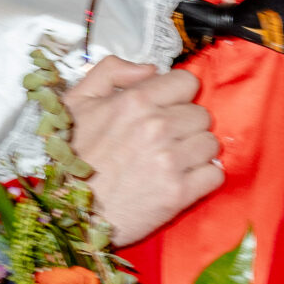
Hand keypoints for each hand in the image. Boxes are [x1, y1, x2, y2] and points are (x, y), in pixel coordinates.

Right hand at [67, 54, 221, 244]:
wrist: (68, 214)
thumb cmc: (70, 160)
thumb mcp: (76, 102)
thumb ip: (110, 72)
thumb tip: (150, 68)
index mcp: (135, 101)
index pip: (188, 82)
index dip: (178, 96)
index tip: (167, 110)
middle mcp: (156, 127)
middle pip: (202, 115)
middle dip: (186, 126)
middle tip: (165, 142)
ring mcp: (170, 161)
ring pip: (211, 144)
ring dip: (196, 153)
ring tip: (171, 163)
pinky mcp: (179, 193)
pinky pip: (215, 174)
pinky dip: (203, 178)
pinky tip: (180, 181)